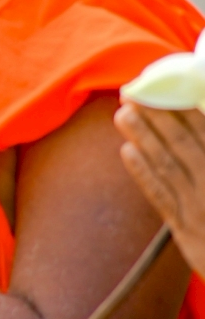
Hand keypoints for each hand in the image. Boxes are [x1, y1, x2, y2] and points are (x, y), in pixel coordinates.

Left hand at [116, 103, 204, 273]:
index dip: (183, 109)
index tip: (161, 87)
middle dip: (157, 117)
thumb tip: (201, 119)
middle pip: (183, 144)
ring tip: (122, 114)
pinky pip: (160, 196)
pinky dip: (143, 173)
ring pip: (167, 166)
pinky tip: (126, 151)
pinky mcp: (186, 231)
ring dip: (143, 138)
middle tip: (132, 93)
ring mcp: (200, 208)